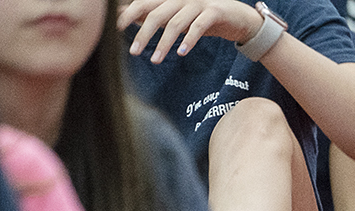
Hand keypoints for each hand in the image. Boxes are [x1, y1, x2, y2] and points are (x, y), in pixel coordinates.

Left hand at [118, 0, 260, 61]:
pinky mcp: (214, 12)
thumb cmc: (202, 17)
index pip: (144, 3)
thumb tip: (126, 15)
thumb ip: (154, 14)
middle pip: (157, 14)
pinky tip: (181, 53)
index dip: (129, 14)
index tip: (116, 29)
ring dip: (164, 43)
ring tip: (156, 60)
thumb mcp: (176, 16)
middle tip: (133, 52)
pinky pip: (199, 26)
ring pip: (176, 23)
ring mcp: (198, 3)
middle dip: (143, 33)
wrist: (238, 17)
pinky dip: (189, 40)